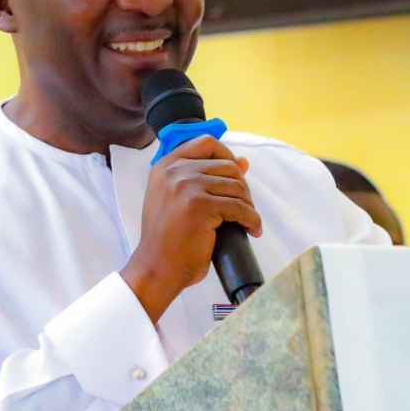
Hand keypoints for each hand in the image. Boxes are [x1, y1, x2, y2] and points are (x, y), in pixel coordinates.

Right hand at [121, 135, 261, 323]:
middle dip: (241, 186)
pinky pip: (239, 207)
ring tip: (246, 220)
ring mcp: (187, 187)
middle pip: (226, 164)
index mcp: (166, 166)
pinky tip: (251, 229)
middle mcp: (175, 171)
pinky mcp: (200, 206)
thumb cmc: (168, 238)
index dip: (227, 155)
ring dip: (248, 205)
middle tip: (243, 206)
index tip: (235, 176)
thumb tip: (243, 161)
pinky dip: (251, 219)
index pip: (206, 143)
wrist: (157, 267)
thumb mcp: (179, 199)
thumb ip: (204, 176)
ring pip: (236, 186)